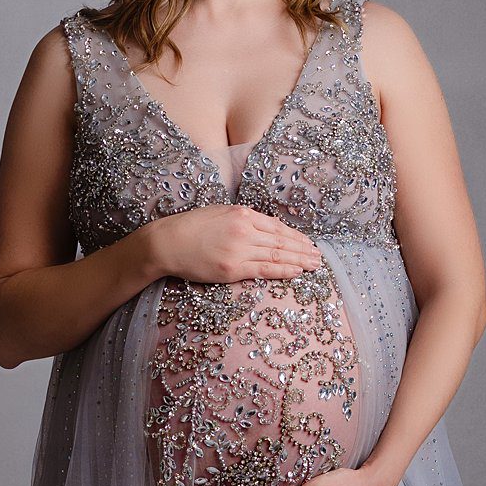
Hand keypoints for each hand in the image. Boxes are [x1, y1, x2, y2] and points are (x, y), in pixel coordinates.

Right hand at [144, 203, 322, 286]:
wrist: (167, 242)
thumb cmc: (190, 228)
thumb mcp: (220, 214)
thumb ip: (242, 219)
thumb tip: (263, 228)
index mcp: (243, 214)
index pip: (277, 227)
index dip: (295, 236)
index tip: (307, 243)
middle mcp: (245, 230)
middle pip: (282, 241)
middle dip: (303, 249)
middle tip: (318, 256)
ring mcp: (240, 249)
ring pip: (277, 255)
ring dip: (299, 261)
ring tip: (313, 265)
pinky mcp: (233, 268)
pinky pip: (265, 269)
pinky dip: (284, 270)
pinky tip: (297, 272)